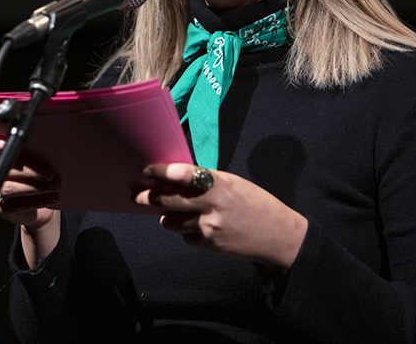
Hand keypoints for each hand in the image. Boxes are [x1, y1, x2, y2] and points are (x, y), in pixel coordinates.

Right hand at [0, 133, 59, 229]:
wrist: (40, 201)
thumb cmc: (36, 172)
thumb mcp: (33, 157)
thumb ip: (30, 150)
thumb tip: (44, 144)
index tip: (6, 143)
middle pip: (2, 167)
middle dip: (29, 170)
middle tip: (49, 173)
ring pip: (9, 187)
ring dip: (36, 187)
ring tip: (55, 185)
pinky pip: (16, 205)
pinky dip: (38, 201)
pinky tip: (52, 198)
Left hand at [134, 163, 307, 274]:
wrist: (278, 237)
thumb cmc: (256, 204)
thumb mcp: (234, 184)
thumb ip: (206, 182)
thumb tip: (176, 180)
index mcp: (220, 186)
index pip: (183, 175)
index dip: (161, 172)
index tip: (148, 170)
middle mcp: (211, 208)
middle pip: (168, 201)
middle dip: (149, 197)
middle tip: (138, 195)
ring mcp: (208, 230)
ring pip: (173, 221)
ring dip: (169, 215)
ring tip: (172, 210)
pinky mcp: (208, 245)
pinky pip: (186, 235)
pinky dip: (187, 229)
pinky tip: (199, 225)